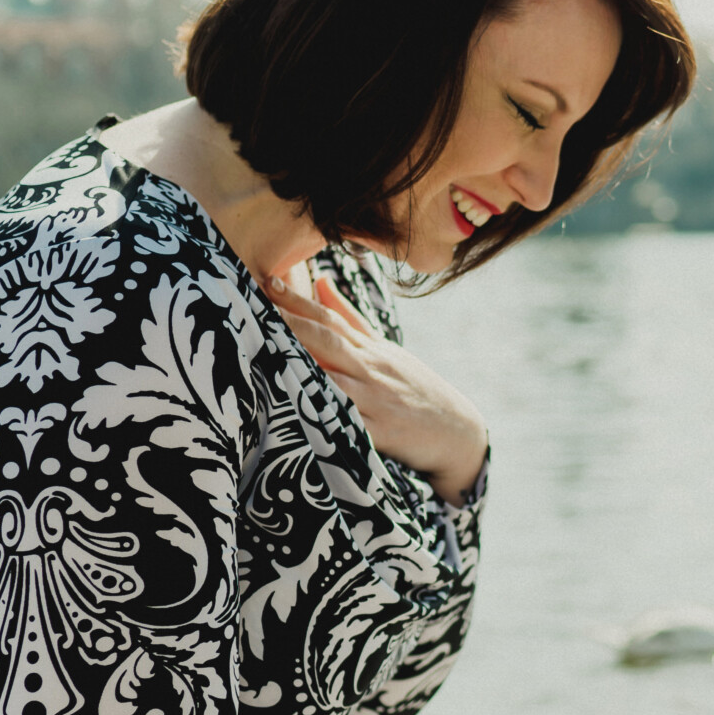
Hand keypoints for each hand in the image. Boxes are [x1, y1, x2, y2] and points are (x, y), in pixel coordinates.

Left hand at [265, 269, 486, 501]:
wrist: (458, 431)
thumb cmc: (414, 388)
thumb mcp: (386, 350)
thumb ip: (350, 318)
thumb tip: (321, 280)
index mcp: (370, 349)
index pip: (329, 318)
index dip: (298, 300)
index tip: (266, 280)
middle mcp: (371, 369)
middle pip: (326, 341)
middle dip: (291, 324)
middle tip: (255, 306)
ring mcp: (376, 401)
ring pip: (333, 381)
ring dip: (302, 368)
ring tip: (267, 354)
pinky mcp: (380, 434)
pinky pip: (347, 425)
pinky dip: (327, 418)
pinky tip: (302, 414)